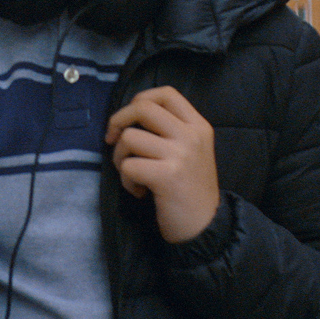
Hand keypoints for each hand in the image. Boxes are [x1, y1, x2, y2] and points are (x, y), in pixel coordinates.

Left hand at [105, 87, 219, 244]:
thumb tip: (128, 116)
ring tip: (134, 174)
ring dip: (121, 158)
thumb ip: (169, 129)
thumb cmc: (190, 187)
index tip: (129, 119)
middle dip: (118, 121)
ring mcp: (180, 154)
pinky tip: (140, 191)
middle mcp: (191, 135)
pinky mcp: (167, 176)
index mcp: (198, 125)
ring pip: (129, 137)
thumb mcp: (191, 150)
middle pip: (142, 107)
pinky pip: (128, 167)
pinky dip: (127, 181)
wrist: (206, 226)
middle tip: (113, 140)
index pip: (165, 93)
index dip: (138, 99)